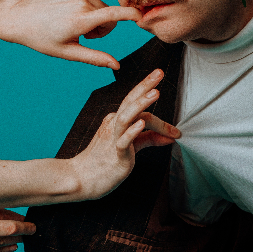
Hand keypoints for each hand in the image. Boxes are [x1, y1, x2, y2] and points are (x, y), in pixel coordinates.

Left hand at [0, 0, 142, 68]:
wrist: (21, 17)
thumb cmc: (43, 38)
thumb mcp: (69, 52)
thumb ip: (95, 58)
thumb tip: (116, 65)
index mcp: (80, 20)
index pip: (113, 15)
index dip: (130, 15)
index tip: (141, 16)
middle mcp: (81, 2)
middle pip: (109, 16)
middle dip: (103, 28)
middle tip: (84, 36)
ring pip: (101, 7)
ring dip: (95, 18)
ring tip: (75, 24)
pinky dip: (86, 7)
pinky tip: (69, 13)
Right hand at [0, 207, 35, 251]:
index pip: (7, 215)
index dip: (19, 216)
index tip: (27, 214)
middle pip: (11, 230)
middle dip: (25, 229)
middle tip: (35, 227)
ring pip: (2, 244)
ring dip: (15, 240)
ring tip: (27, 237)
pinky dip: (2, 250)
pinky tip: (10, 247)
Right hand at [72, 69, 180, 198]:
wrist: (81, 179)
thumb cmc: (105, 162)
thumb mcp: (131, 147)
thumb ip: (149, 139)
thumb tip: (171, 137)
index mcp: (117, 121)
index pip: (136, 105)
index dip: (152, 99)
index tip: (164, 92)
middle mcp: (114, 125)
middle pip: (130, 101)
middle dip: (145, 86)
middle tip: (159, 72)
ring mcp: (113, 138)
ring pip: (126, 116)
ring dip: (141, 104)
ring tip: (155, 92)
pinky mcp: (115, 154)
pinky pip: (123, 141)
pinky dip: (132, 131)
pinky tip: (141, 124)